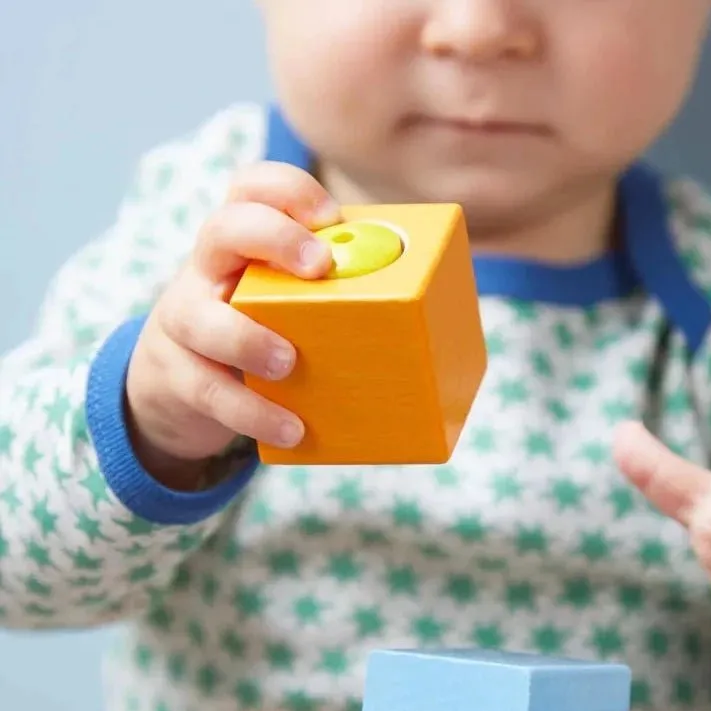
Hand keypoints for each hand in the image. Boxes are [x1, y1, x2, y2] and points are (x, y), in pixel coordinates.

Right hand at [126, 162, 342, 486]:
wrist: (178, 385)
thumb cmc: (260, 331)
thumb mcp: (286, 301)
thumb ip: (336, 294)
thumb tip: (438, 313)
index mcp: (243, 242)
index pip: (251, 187)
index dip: (287, 190)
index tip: (330, 216)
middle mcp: (208, 270)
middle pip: (222, 228)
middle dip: (272, 237)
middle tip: (318, 267)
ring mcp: (185, 320)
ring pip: (200, 317)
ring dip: (246, 338)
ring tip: (288, 362)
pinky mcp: (179, 376)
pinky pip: (210, 392)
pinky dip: (252, 412)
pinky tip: (291, 428)